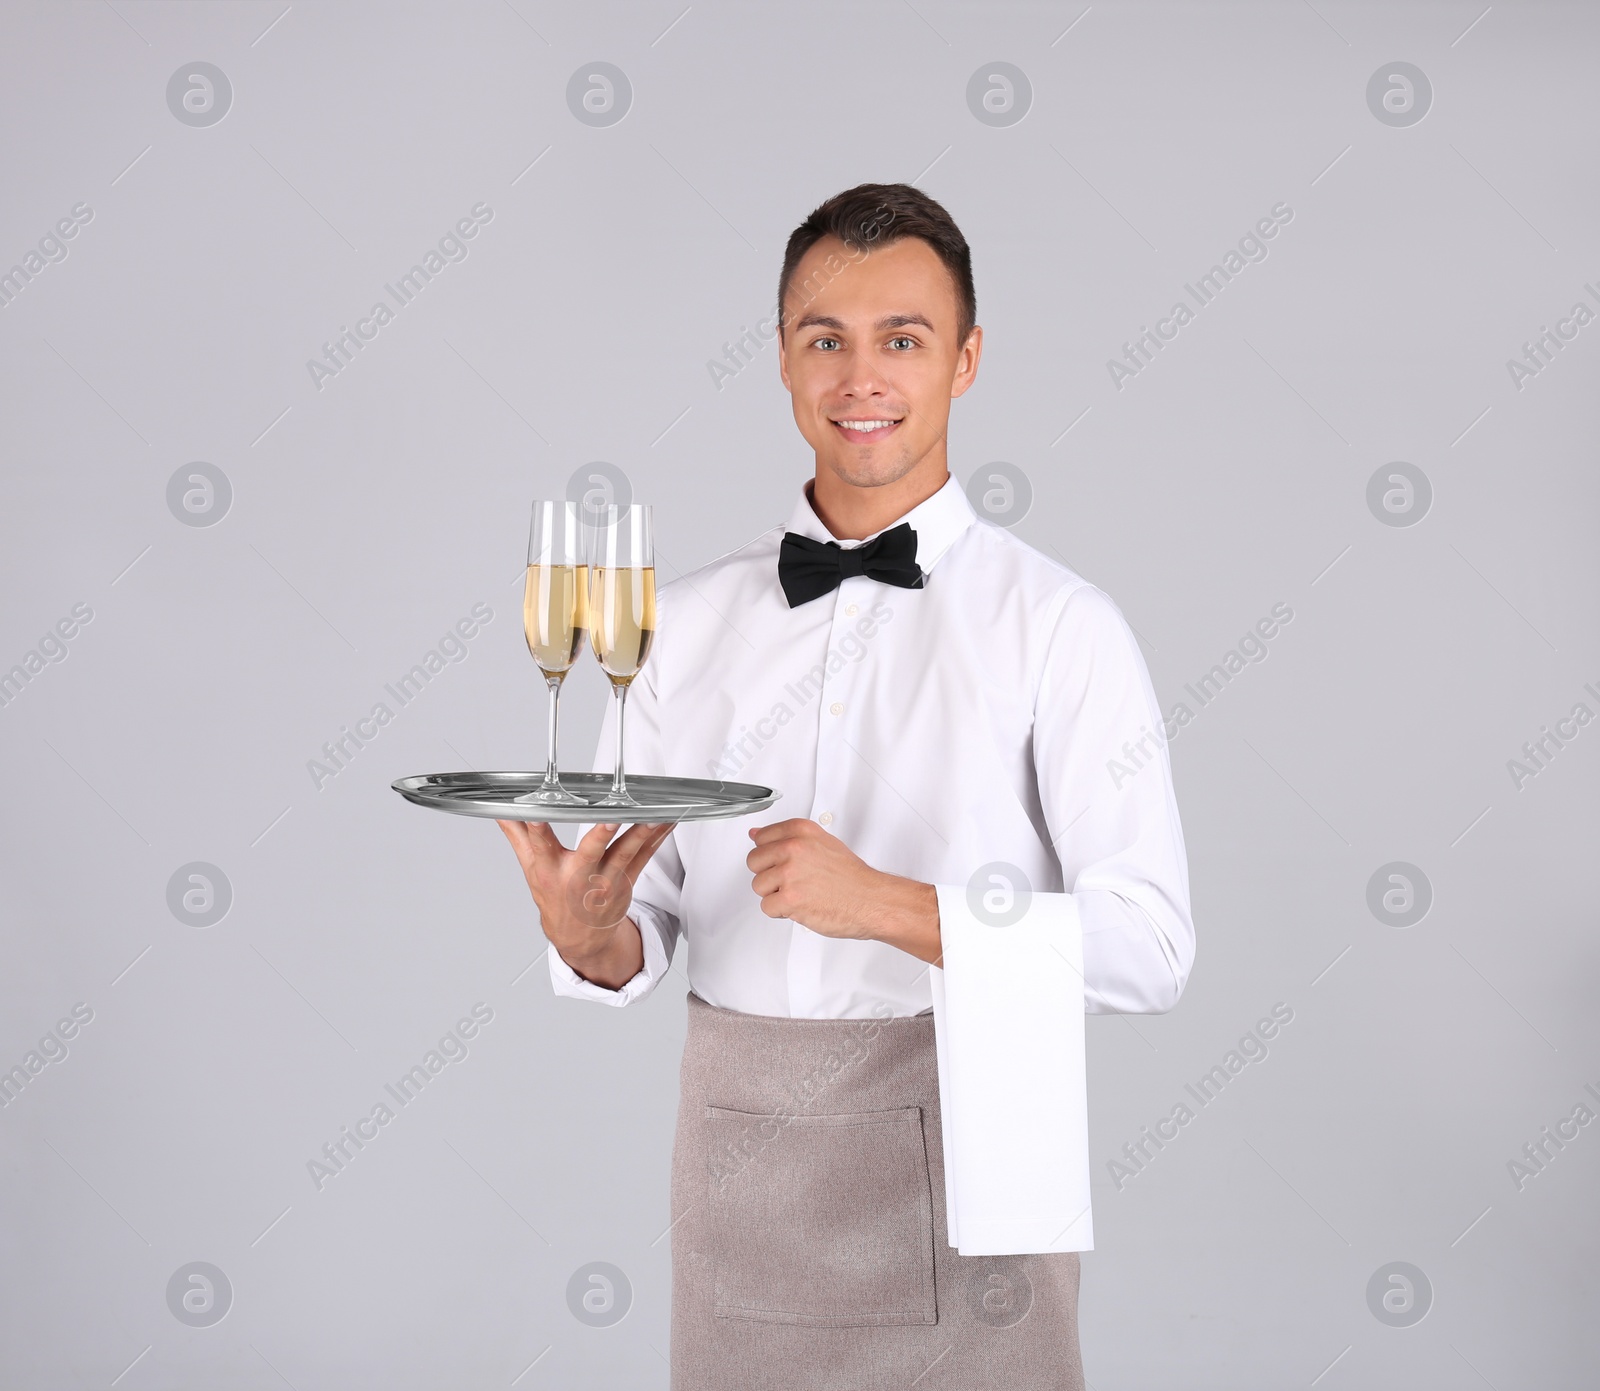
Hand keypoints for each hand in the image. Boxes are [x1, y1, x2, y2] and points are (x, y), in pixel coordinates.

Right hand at [497, 818, 676, 986]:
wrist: (579, 936)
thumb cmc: (554, 896)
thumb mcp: (530, 868)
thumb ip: (517, 835)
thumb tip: (499, 810)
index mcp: (550, 870)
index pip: (541, 846)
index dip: (538, 830)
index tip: (537, 814)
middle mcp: (578, 875)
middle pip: (590, 852)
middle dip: (600, 836)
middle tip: (611, 819)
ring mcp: (605, 880)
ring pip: (625, 854)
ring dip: (640, 834)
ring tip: (652, 817)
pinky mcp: (626, 881)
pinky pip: (644, 856)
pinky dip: (657, 838)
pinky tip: (668, 820)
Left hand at [745, 818, 941, 963]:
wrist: (870, 900)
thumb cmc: (851, 877)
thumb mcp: (822, 843)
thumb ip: (786, 838)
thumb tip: (755, 835)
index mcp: (801, 831)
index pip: (761, 837)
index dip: (770, 855)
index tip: (780, 861)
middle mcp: (794, 848)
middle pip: (754, 861)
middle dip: (769, 875)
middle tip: (791, 881)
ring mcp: (790, 873)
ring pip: (758, 886)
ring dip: (775, 895)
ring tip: (799, 893)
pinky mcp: (789, 898)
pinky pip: (767, 907)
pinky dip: (781, 912)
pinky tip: (800, 906)